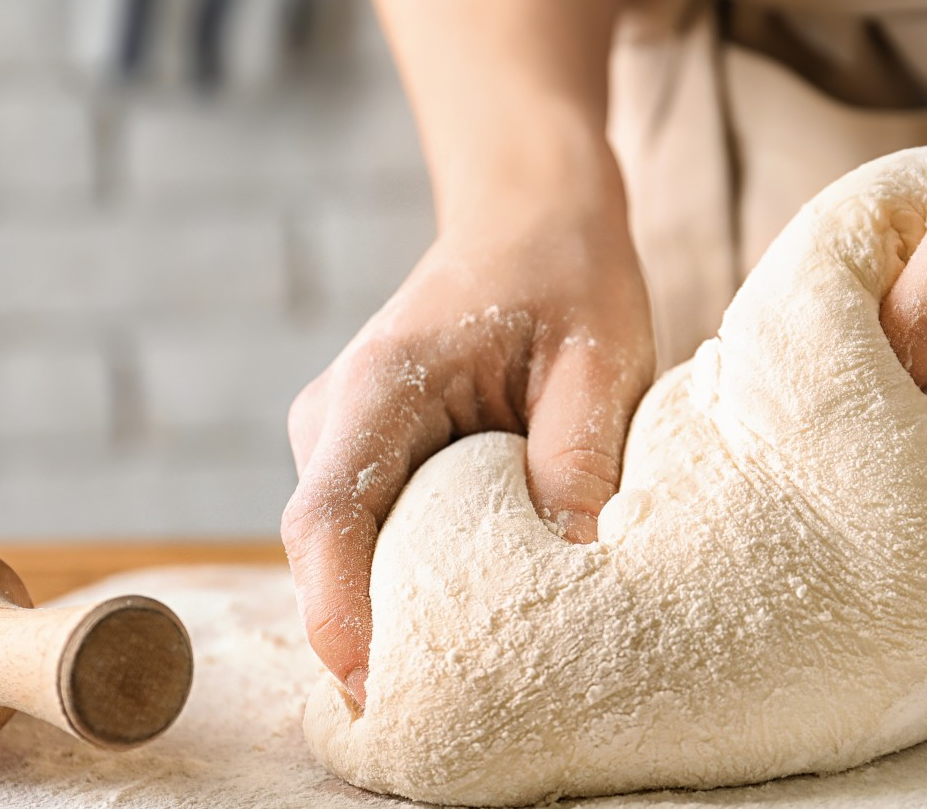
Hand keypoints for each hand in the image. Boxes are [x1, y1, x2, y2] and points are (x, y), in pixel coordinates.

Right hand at [280, 207, 654, 705]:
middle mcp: (337, 414)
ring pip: (347, 549)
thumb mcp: (598, 358)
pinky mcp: (364, 456)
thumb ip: (581, 457)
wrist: (529, 214)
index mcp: (382, 383)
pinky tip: (470, 610)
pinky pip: (370, 533)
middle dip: (373, 632)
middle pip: (328, 552)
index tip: (364, 683)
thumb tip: (578, 564)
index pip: (329, 514)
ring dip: (396, 605)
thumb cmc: (565, 274)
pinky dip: (409, 577)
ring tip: (474, 666)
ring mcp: (341, 437)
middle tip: (448, 712)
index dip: (335, 609)